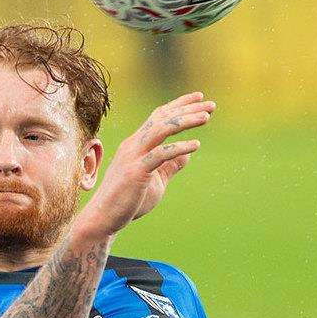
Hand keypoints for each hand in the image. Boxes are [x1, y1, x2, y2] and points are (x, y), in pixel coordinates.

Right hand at [80, 92, 212, 235]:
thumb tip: (187, 155)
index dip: (179, 105)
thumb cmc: (128, 201)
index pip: (159, 116)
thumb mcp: (155, 180)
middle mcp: (134, 145)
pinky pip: (160, 154)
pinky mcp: (136, 172)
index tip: (200, 98)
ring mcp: (133, 157)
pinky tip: (196, 145)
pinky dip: (179, 148)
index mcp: (136, 144)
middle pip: (163, 118)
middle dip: (188, 109)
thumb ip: (169, 167)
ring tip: (206, 118)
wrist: (104, 218)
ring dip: (185, 121)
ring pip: (161, 130)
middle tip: (211, 106)